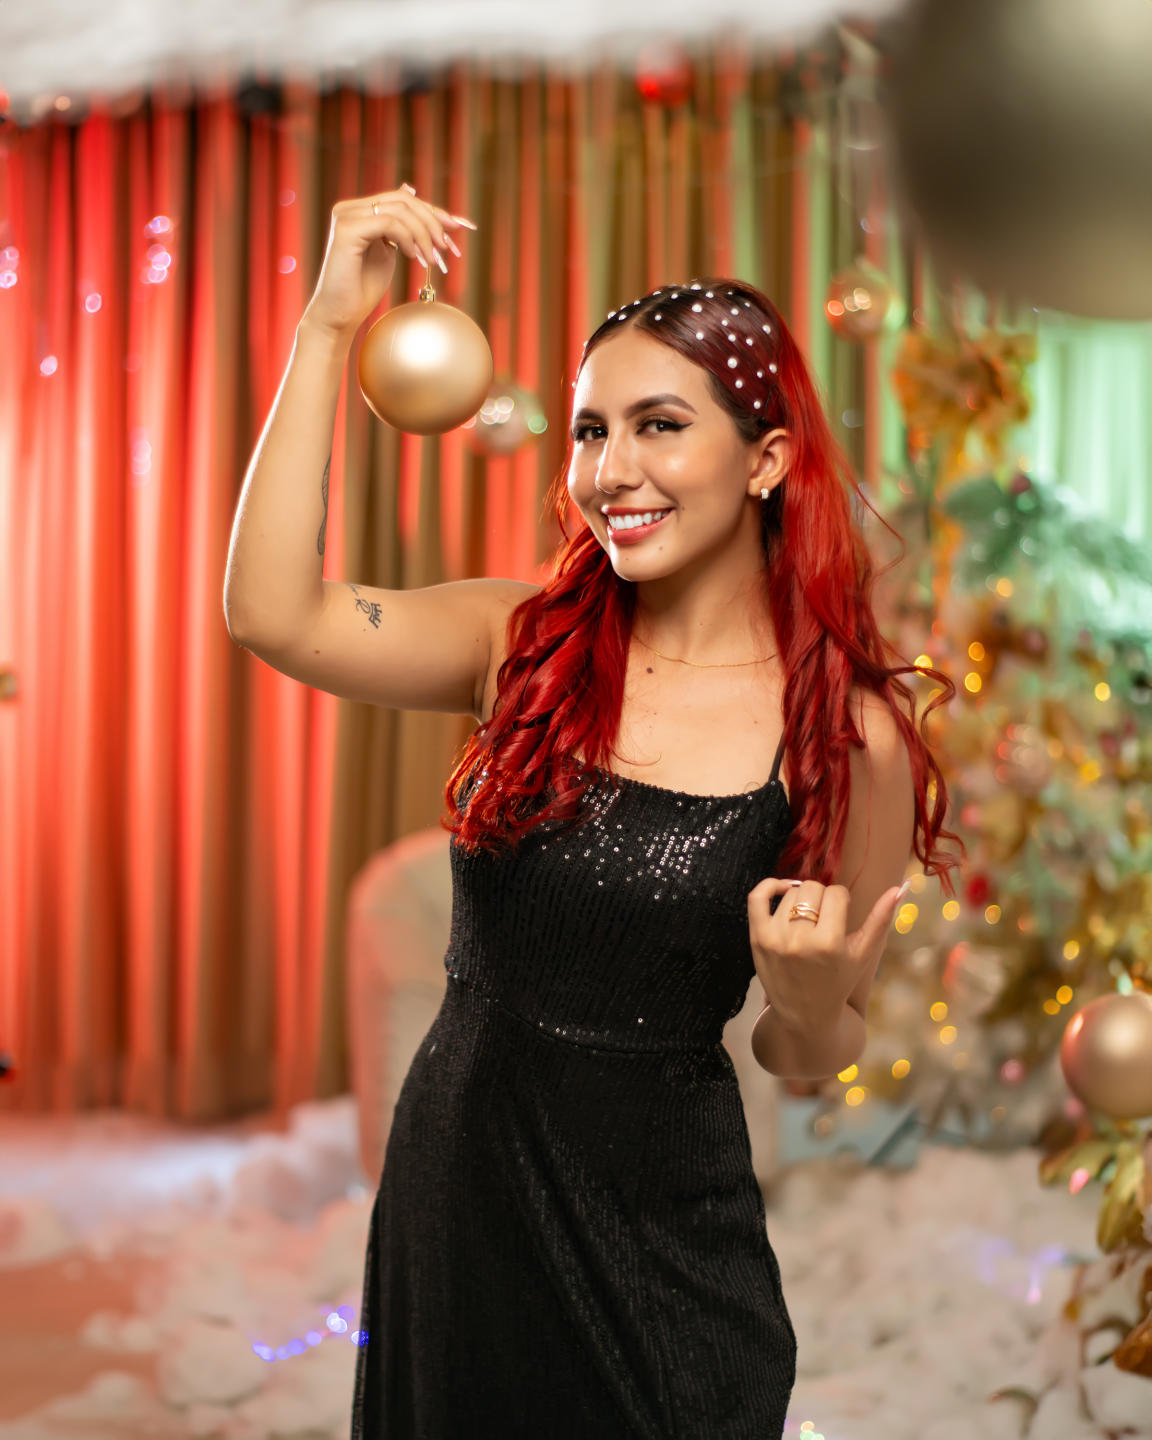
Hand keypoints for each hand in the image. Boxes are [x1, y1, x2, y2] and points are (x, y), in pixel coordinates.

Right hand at [301, 184, 476, 342]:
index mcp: (360, 210)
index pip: (403, 199)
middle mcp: (350, 208)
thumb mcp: (390, 251)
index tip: (460, 227)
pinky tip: (413, 257)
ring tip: (431, 259)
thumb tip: (412, 189)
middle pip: (404, 200)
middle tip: (447, 247)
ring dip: (424, 234)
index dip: (434, 212)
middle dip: (433, 222)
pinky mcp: (346, 230)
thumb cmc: (363, 288)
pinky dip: (407, 238)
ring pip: (399, 210)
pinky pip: (388, 223)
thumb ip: (400, 226)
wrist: (340, 314)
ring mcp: (346, 216)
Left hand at [746, 877, 905, 1030]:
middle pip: (812, 888)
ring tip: (808, 918)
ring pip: (790, 892)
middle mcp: (799, 941)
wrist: (804, 1013)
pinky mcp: (757, 938)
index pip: (836, 894)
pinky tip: (784, 891)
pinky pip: (757, 896)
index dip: (842, 900)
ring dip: (801, 898)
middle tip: (824, 917)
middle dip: (822, 897)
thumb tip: (900, 887)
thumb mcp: (863, 954)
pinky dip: (770, 886)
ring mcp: (774, 939)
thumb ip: (881, 919)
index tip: (841, 916)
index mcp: (829, 944)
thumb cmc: (839, 980)